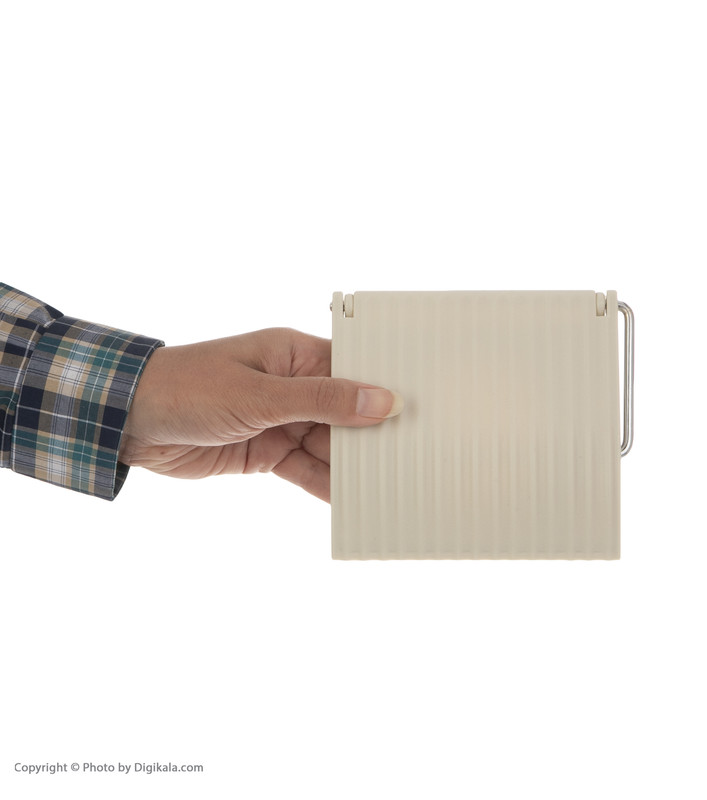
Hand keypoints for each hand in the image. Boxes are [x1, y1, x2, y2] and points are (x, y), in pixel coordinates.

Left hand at [119, 328, 401, 500]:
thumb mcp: (260, 394)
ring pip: (328, 445)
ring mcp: (279, 421)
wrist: (128, 421)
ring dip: (351, 465)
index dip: (384, 390)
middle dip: (371, 435)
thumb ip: (322, 400)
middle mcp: (292, 387)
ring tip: (388, 484)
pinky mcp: (265, 452)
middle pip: (344, 413)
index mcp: (294, 355)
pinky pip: (305, 469)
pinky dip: (324, 484)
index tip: (418, 411)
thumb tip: (381, 400)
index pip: (352, 370)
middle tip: (410, 457)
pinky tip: (349, 499)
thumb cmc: (189, 387)